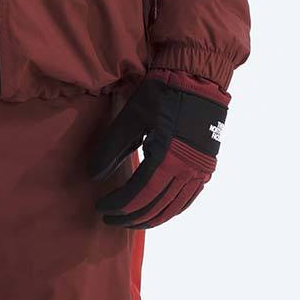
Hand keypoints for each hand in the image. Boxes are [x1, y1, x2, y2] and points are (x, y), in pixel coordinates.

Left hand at [89, 70, 228, 229]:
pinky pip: (188, 199)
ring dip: (150, 219)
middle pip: (155, 206)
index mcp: (168, 157)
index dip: (118, 205)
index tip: (100, 207)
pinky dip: (170, 210)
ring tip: (129, 221)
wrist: (199, 78)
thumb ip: (111, 149)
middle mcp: (188, 169)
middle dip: (130, 217)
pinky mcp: (206, 167)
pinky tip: (156, 212)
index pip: (138, 194)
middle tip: (109, 219)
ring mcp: (201, 170)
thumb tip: (92, 176)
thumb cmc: (162, 94)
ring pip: (173, 208)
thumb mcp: (130, 118)